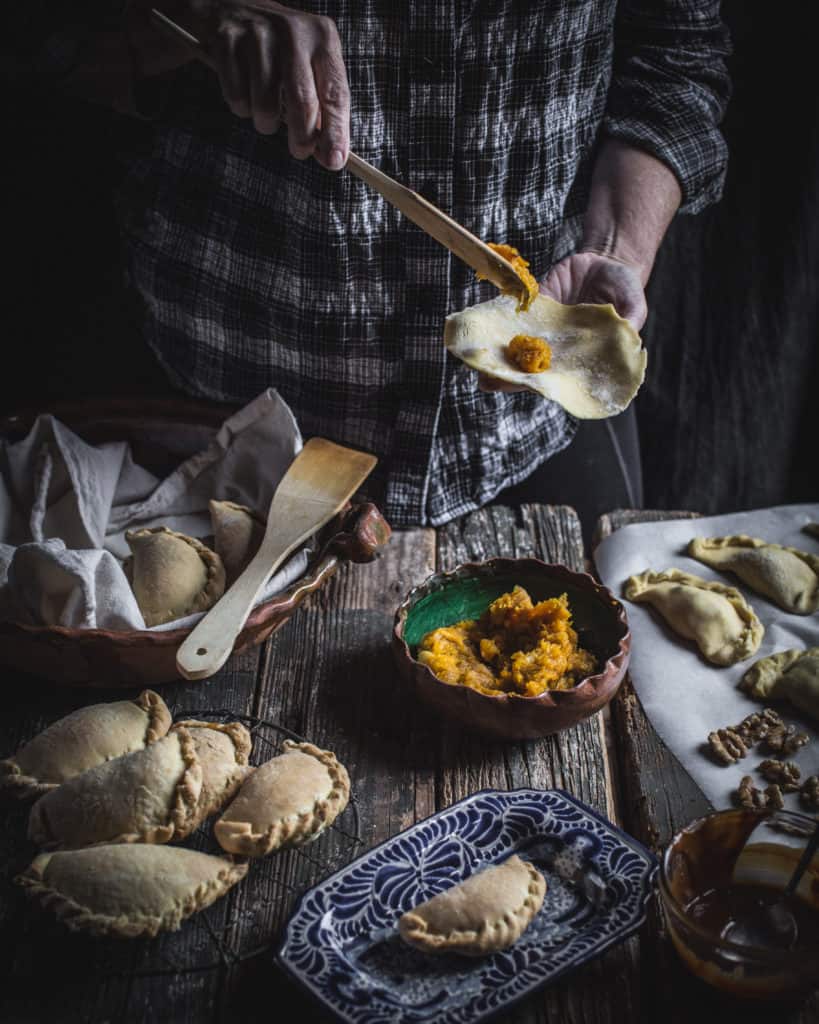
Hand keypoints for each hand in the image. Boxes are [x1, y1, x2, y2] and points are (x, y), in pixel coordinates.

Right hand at [170, 1, 350, 168]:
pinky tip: (245, 93)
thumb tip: (332, 155)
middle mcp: (294, 32)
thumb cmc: (280, 49)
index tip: (334, 161)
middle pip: (302, 102)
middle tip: (299, 151)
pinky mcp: (228, 39)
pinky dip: (240, 106)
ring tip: (265, 113)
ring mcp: (259, 33)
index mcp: (323, 37)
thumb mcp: (310, 65)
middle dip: (302, 137)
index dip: (335, 133)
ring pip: (266, 104)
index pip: (335, 94)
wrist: (232, 7)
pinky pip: (237, 95)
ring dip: (265, 123)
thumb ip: (323, 106)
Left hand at [478, 251, 646, 392]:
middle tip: (486, 382)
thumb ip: (631, 323)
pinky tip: (481, 329)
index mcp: (578, 355)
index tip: (523, 388)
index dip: (539, 384)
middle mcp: (557, 345)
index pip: (555, 376)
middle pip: (529, 366)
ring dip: (496, 355)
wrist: (607, 260)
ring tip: (474, 363)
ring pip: (516, 345)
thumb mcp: (634, 305)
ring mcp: (543, 326)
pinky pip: (513, 315)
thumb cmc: (625, 288)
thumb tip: (631, 341)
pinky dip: (497, 322)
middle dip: (508, 376)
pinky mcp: (534, 304)